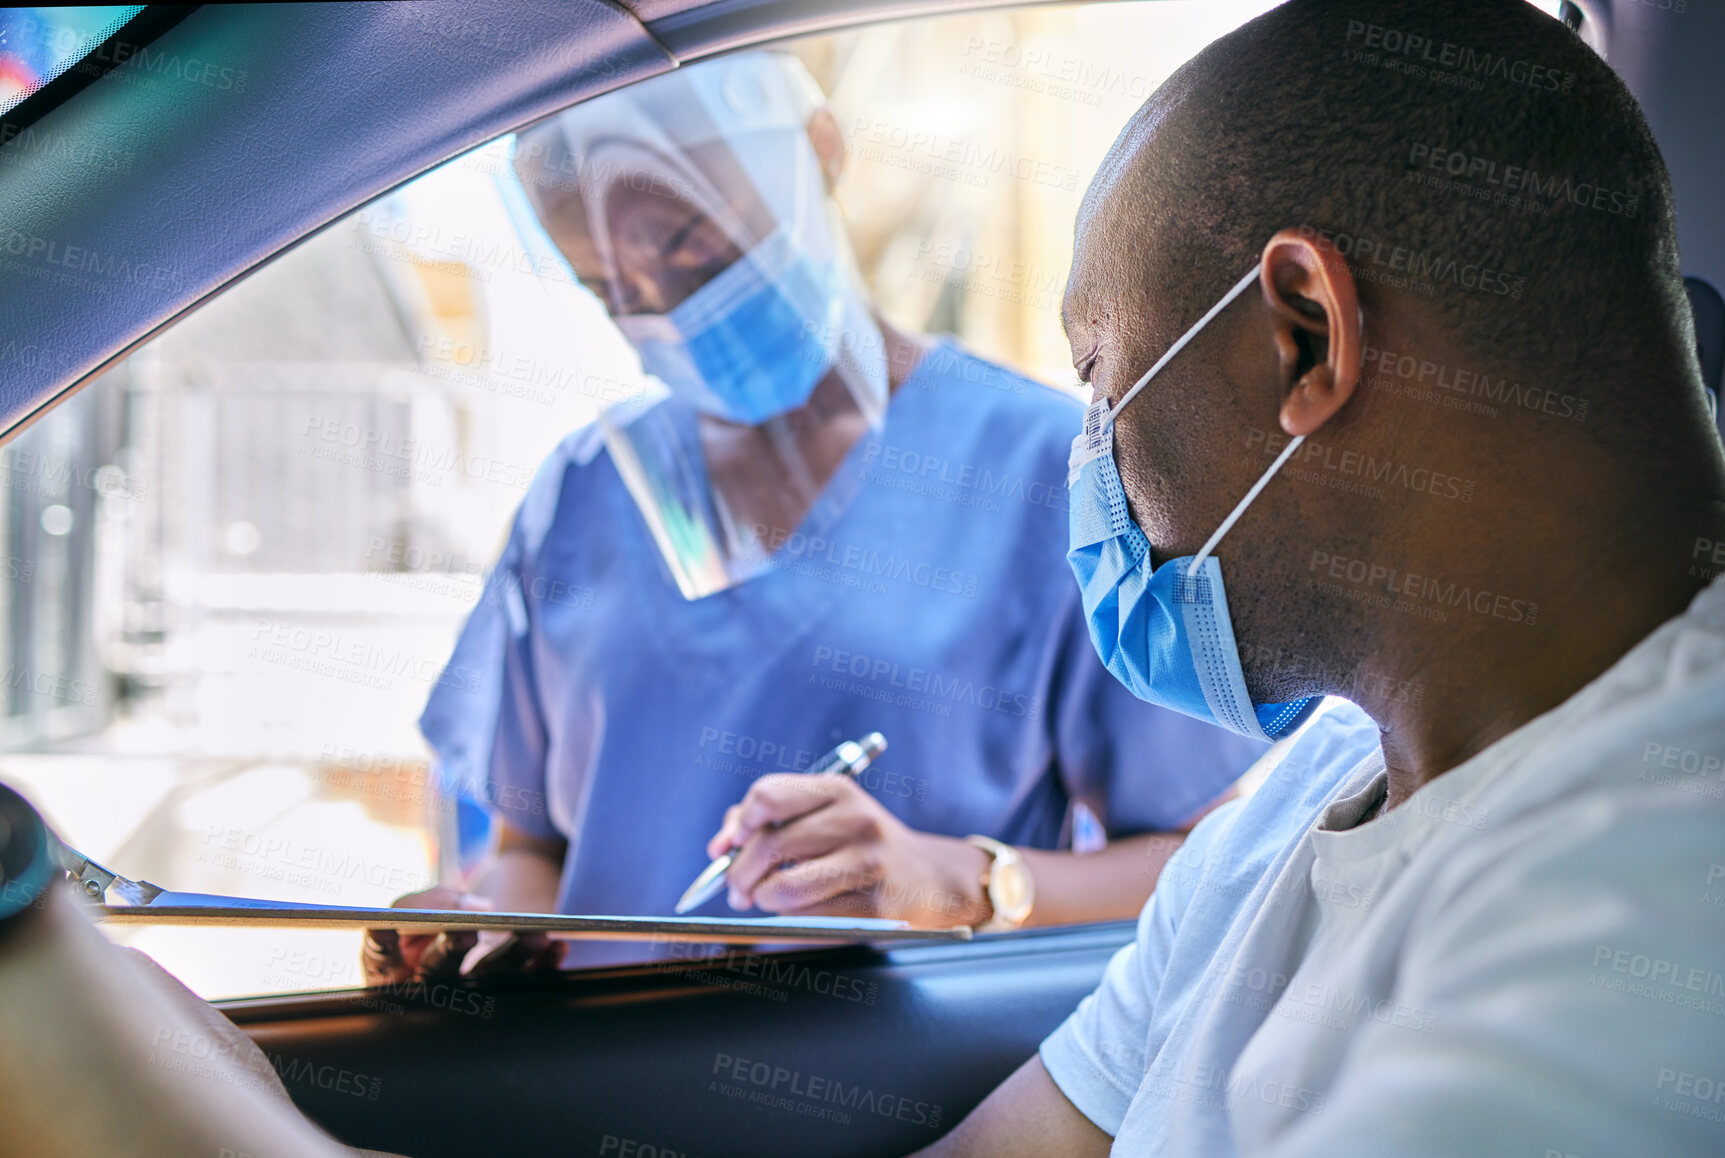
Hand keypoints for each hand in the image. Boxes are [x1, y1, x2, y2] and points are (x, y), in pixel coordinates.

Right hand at [360, 887, 560, 984]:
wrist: (469, 926)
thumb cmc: (425, 924)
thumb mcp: (414, 909)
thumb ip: (430, 901)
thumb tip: (480, 906)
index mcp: (390, 968)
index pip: (380, 953)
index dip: (382, 942)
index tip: (386, 929)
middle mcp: (427, 985)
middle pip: (439, 967)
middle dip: (452, 946)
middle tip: (465, 930)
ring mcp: (469, 991)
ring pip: (489, 975)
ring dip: (512, 954)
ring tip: (532, 935)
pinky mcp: (506, 989)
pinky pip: (526, 980)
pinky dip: (543, 964)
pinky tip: (556, 948)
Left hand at [706, 774, 991, 926]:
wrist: (928, 877)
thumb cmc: (858, 846)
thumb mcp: (822, 815)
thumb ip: (764, 821)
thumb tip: (719, 847)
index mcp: (837, 791)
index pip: (767, 796)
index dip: (739, 826)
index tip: (731, 846)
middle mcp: (855, 820)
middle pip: (770, 845)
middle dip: (739, 875)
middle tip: (737, 889)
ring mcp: (868, 862)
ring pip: (785, 888)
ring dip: (763, 901)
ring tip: (766, 901)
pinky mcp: (875, 904)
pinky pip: (808, 919)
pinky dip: (788, 922)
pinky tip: (796, 914)